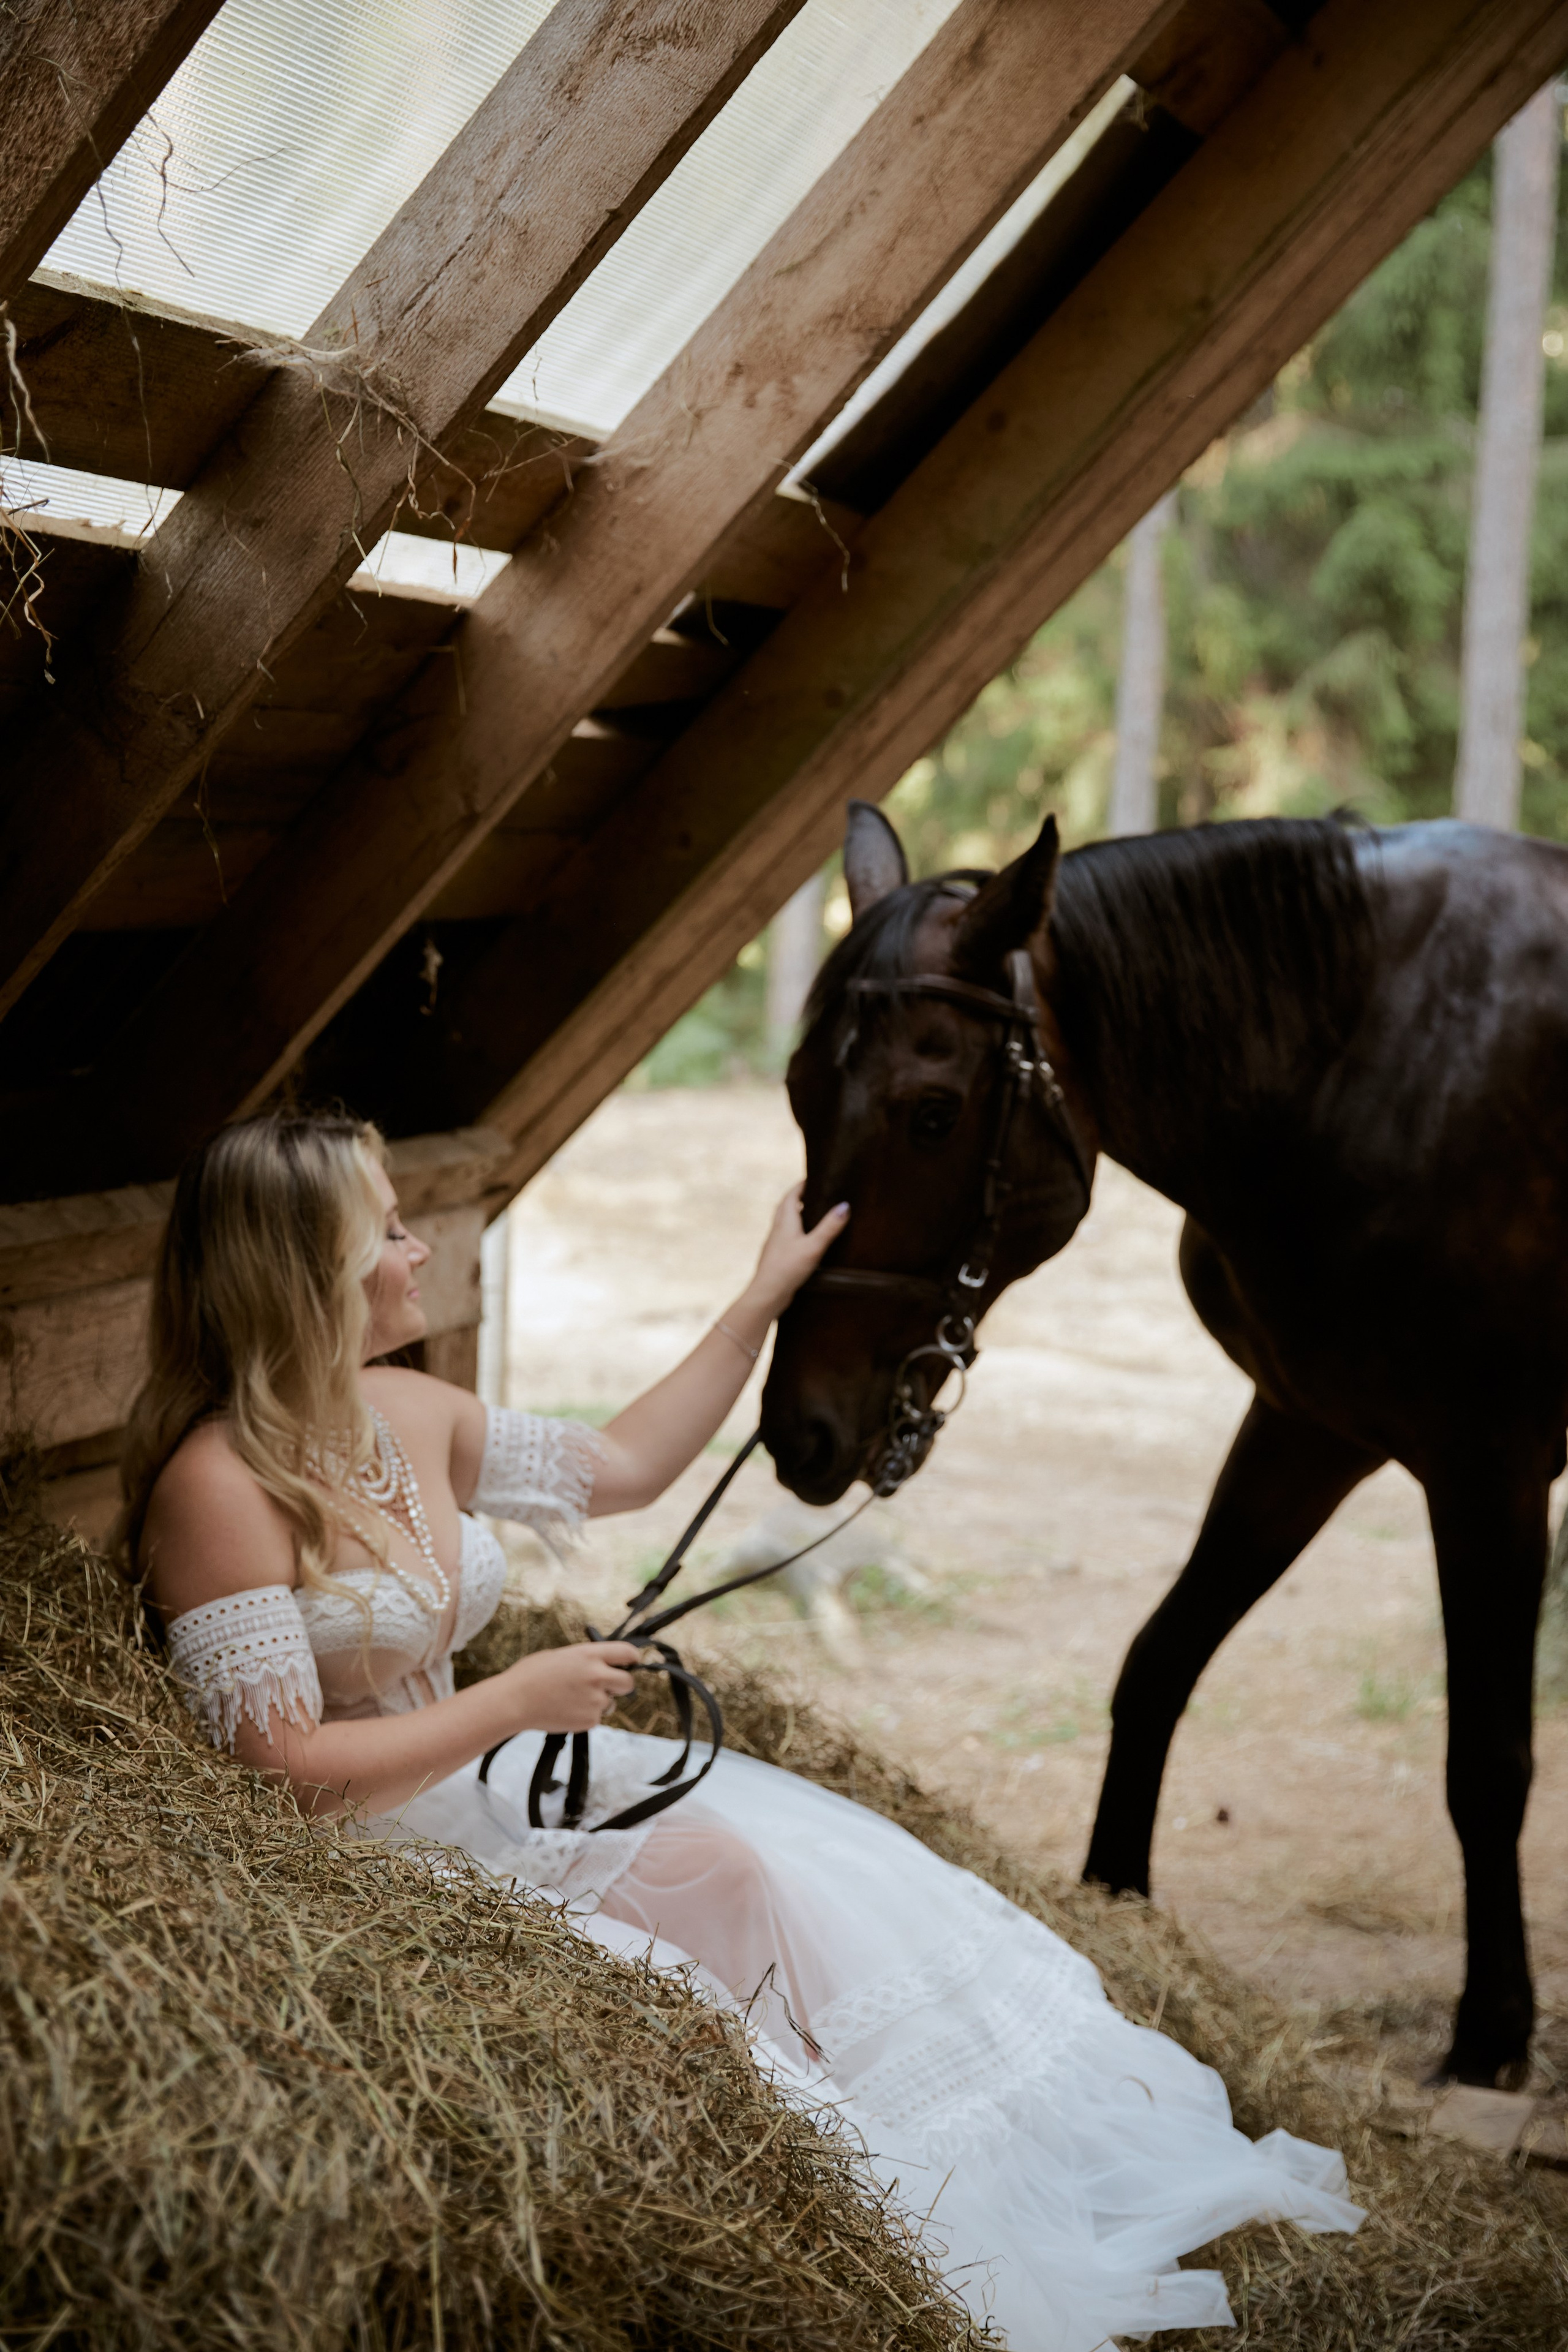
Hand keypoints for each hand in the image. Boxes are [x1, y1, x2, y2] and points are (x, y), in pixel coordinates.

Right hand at [507, 1641, 640, 1732]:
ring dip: (599, 1702)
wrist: (514, 1702)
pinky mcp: (590, 1720)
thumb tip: (601, 1664)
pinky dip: (586, 1715)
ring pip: (611, 1703)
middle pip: (628, 1683)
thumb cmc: (531, 1675)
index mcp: (589, 1655)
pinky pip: (597, 1717)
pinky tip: (567, 1710)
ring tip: (572, 1699)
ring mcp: (595, 1700)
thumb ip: (586, 1659)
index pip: (627, 1652)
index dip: (632, 1659)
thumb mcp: (561, 1655)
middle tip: (607, 1687)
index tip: (632, 1663)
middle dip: (621, 1685)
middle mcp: (597, 1676)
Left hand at [742, 1185, 849, 1319]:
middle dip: (798, 1198)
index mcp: (785, 1221)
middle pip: (785, 1207)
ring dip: (796, 1216)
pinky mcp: (776, 1257)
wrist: (767, 1293)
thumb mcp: (813, 1246)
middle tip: (813, 1194)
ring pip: (784, 1223)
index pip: (791, 1195)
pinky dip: (795, 1233)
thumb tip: (844, 1205)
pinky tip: (804, 1242)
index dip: (800, 1186)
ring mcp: (775, 1244)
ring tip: (812, 1216)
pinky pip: (785, 1238)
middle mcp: (777, 1229)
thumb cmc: (788, 1268)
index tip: (812, 1178)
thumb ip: (829, 1227)